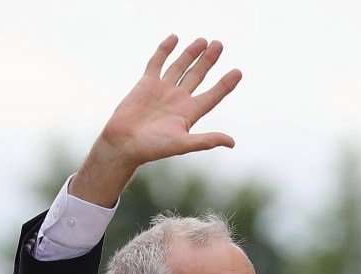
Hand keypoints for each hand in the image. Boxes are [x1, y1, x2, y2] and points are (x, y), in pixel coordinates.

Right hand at [70, 35, 241, 206]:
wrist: (123, 144)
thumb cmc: (152, 148)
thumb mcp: (183, 144)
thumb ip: (206, 140)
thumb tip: (232, 143)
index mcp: (189, 113)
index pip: (212, 96)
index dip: (225, 84)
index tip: (238, 72)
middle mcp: (178, 100)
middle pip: (198, 76)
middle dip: (208, 61)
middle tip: (219, 45)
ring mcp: (163, 90)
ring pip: (180, 67)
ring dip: (191, 53)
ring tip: (204, 40)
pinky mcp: (146, 83)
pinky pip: (157, 62)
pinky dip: (165, 50)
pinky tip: (174, 38)